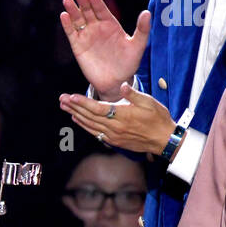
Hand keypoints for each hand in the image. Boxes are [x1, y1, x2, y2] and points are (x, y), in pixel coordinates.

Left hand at [58, 82, 176, 154]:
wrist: (164, 140)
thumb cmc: (158, 118)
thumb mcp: (149, 102)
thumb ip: (134, 94)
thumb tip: (123, 85)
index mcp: (122, 115)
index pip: (97, 108)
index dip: (83, 102)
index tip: (71, 96)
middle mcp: (115, 127)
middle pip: (89, 116)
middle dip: (74, 107)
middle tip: (61, 99)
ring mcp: (113, 135)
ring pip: (90, 124)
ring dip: (76, 115)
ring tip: (64, 107)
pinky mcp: (114, 141)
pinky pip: (95, 132)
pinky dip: (84, 125)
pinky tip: (77, 119)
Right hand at [60, 0, 150, 97]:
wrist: (116, 81)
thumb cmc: (129, 63)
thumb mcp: (138, 45)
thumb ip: (142, 29)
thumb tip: (147, 12)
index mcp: (111, 25)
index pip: (101, 9)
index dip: (96, 0)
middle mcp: (97, 28)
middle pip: (88, 11)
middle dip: (83, 2)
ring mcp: (87, 36)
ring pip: (78, 20)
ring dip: (72, 10)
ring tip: (67, 1)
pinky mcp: (78, 47)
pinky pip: (71, 33)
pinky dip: (67, 25)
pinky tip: (64, 16)